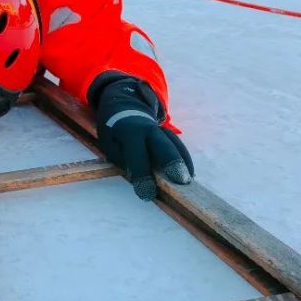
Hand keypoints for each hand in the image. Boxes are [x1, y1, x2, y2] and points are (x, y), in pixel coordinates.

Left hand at [91, 77, 193, 200]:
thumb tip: (138, 176)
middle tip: (181, 181)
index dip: (142, 174)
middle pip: (163, 144)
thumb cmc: (114, 131)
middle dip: (172, 162)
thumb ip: (124, 159)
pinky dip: (184, 158)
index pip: (137, 155)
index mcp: (129, 131)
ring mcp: (161, 129)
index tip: (147, 194)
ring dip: (183, 162)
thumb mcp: (110, 144)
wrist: (124, 106)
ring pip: (174, 144)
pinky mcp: (168, 133)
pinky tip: (189, 173)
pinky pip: (178, 145)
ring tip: (189, 181)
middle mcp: (148, 128)